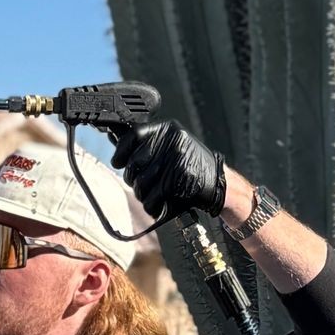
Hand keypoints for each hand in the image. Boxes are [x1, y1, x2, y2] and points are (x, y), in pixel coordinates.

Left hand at [109, 120, 225, 218]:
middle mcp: (171, 141)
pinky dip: (151, 205)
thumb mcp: (172, 145)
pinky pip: (153, 195)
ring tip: (149, 195)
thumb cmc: (191, 165)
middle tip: (137, 183)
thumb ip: (148, 143)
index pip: (133, 134)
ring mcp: (176, 160)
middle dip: (132, 177)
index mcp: (168, 129)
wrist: (219, 182)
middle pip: (135, 161)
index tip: (117, 162)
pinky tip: (157, 204)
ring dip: (141, 194)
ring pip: (141, 181)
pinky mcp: (179, 179)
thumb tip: (115, 140)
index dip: (121, 150)